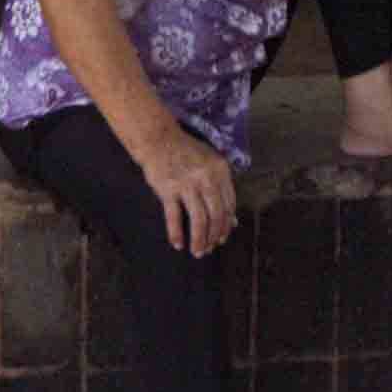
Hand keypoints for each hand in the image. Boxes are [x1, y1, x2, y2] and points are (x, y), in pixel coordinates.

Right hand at [136, 127, 240, 255]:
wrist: (158, 139)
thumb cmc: (185, 153)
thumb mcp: (210, 165)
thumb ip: (222, 190)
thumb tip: (233, 221)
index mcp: (220, 170)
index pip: (229, 204)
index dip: (226, 225)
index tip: (222, 238)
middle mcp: (207, 177)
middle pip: (216, 214)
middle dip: (214, 236)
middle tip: (210, 249)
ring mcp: (187, 183)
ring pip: (199, 219)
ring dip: (199, 240)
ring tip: (197, 252)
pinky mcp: (168, 189)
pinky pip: (174, 217)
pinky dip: (176, 233)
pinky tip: (177, 244)